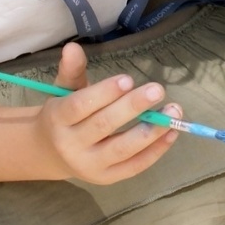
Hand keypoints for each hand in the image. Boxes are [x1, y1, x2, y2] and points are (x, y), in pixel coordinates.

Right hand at [37, 42, 179, 184]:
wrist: (50, 153)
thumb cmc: (64, 115)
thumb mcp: (63, 90)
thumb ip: (72, 70)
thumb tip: (73, 46)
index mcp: (57, 119)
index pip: (80, 106)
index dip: (105, 93)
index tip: (128, 79)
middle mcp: (71, 145)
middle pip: (104, 126)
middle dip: (133, 107)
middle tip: (158, 89)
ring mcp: (90, 166)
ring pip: (123, 149)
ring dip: (151, 130)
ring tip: (174, 111)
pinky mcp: (107, 178)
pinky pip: (135, 166)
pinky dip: (156, 150)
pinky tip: (172, 132)